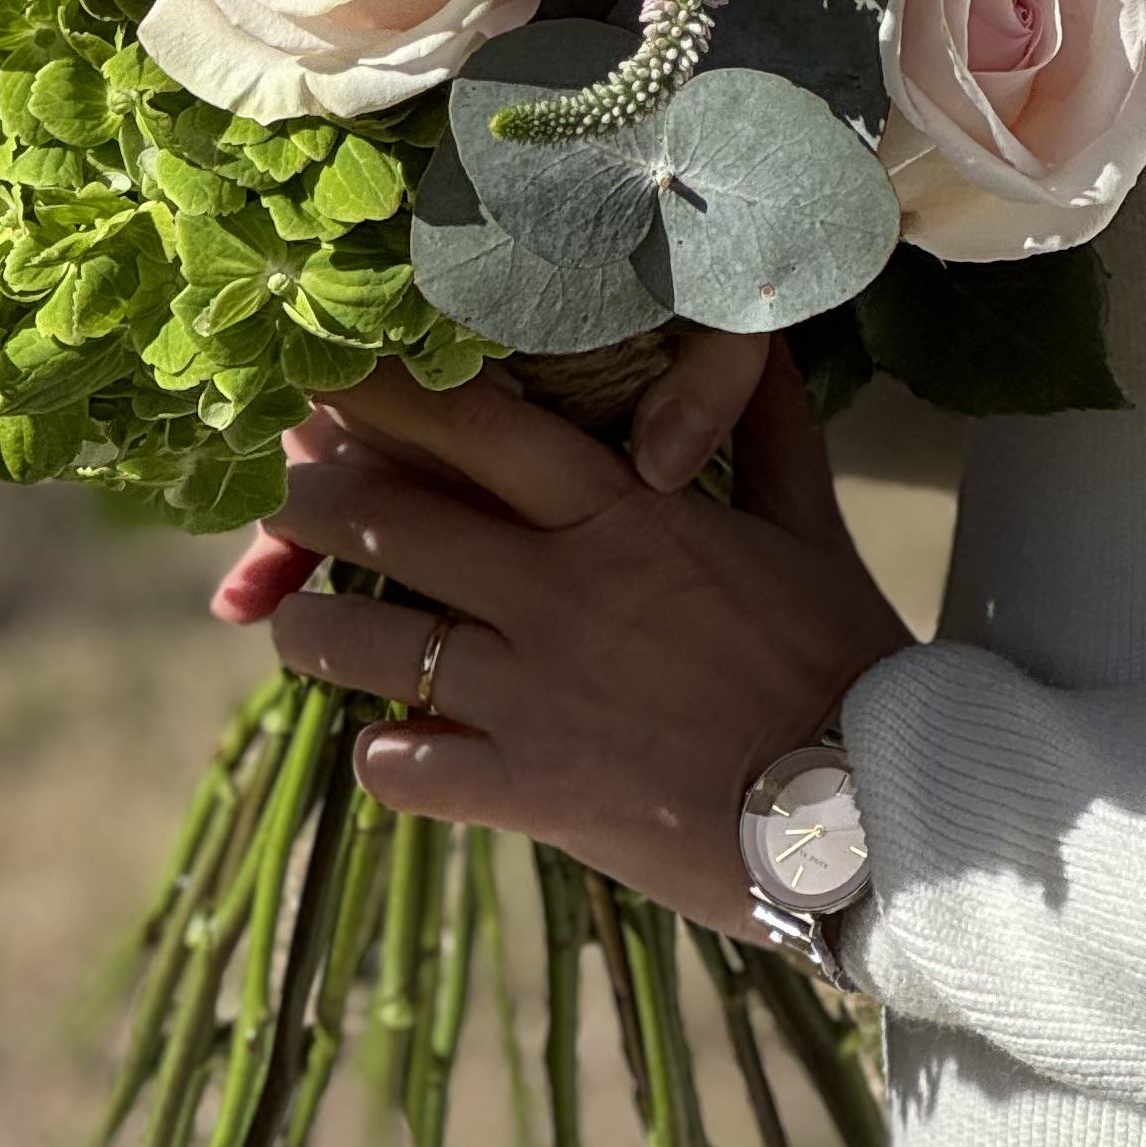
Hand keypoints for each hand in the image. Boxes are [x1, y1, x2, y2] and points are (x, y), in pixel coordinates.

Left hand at [250, 346, 912, 932]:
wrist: (865, 810)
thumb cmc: (839, 653)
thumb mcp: (806, 519)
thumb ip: (761, 421)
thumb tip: (754, 336)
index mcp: (622, 509)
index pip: (475, 424)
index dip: (386, 391)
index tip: (326, 370)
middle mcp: (558, 588)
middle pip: (386, 520)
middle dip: (311, 498)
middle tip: (280, 490)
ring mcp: (531, 694)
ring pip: (360, 644)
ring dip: (311, 629)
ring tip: (296, 622)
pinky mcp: (526, 791)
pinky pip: (400, 763)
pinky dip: (381, 750)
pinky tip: (389, 740)